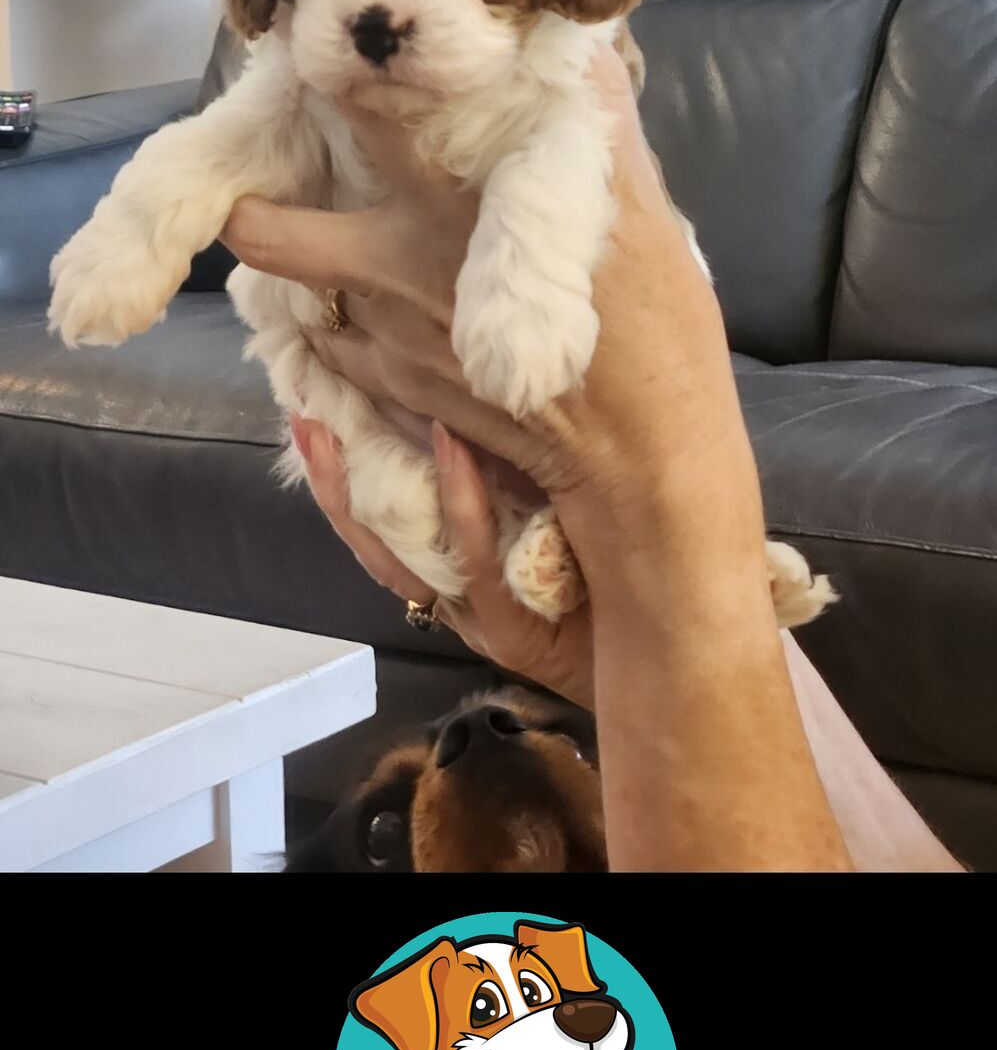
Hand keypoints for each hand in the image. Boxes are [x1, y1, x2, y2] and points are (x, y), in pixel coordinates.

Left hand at [223, 50, 766, 610]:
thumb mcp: (644, 216)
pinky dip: (347, 319)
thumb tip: (581, 46)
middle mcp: (395, 276)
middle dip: (250, 202)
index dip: (332, 77)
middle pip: (268, 234)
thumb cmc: (652, 337)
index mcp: (446, 213)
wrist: (642, 468)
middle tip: (274, 169)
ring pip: (309, 287)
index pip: (360, 119)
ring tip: (343, 227)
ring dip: (315, 260)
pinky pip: (343, 345)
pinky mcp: (399, 393)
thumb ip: (602, 125)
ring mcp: (388, 343)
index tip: (331, 50)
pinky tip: (386, 300)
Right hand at [289, 413, 593, 708]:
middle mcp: (456, 599)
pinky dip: (462, 506)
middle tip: (304, 419)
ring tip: (341, 430)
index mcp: (456, 573)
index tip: (312, 416)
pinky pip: (477, 567)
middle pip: (374, 544)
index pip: (381, 525)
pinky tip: (453, 447)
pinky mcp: (515, 634)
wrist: (674, 653)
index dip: (340, 476)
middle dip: (332, 483)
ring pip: (405, 563)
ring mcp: (480, 618)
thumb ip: (509, 474)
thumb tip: (474, 396)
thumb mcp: (551, 512)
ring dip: (368, 493)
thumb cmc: (616, 574)